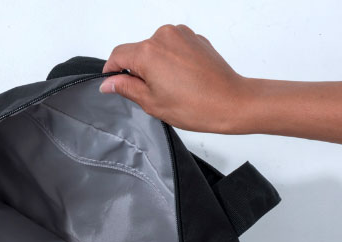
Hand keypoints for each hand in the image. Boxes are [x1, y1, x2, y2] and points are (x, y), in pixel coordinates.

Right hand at [100, 24, 257, 133]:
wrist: (232, 102)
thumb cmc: (197, 106)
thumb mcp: (152, 102)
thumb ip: (126, 88)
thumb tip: (109, 83)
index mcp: (148, 52)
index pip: (118, 55)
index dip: (112, 70)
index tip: (112, 81)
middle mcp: (164, 36)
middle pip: (138, 51)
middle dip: (139, 70)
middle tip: (151, 94)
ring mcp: (181, 34)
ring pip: (156, 48)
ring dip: (156, 64)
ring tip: (171, 87)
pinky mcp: (195, 38)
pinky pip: (174, 47)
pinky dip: (172, 60)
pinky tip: (183, 79)